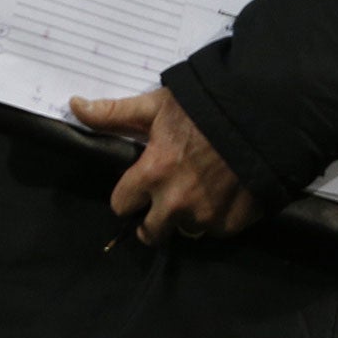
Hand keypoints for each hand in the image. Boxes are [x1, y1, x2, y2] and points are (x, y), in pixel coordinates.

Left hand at [70, 87, 258, 245]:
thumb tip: (75, 105)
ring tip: (195, 194)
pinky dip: (214, 219)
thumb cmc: (204, 109)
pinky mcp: (234, 223)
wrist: (262, 117)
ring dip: (185, 218)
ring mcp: (207, 215)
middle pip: (150, 232)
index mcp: (153, 173)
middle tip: (162, 201)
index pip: (121, 204)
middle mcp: (176, 202)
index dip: (127, 196)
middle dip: (151, 220)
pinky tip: (220, 196)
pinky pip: (215, 231)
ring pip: (185, 231)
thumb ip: (114, 112)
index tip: (136, 188)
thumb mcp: (156, 105)